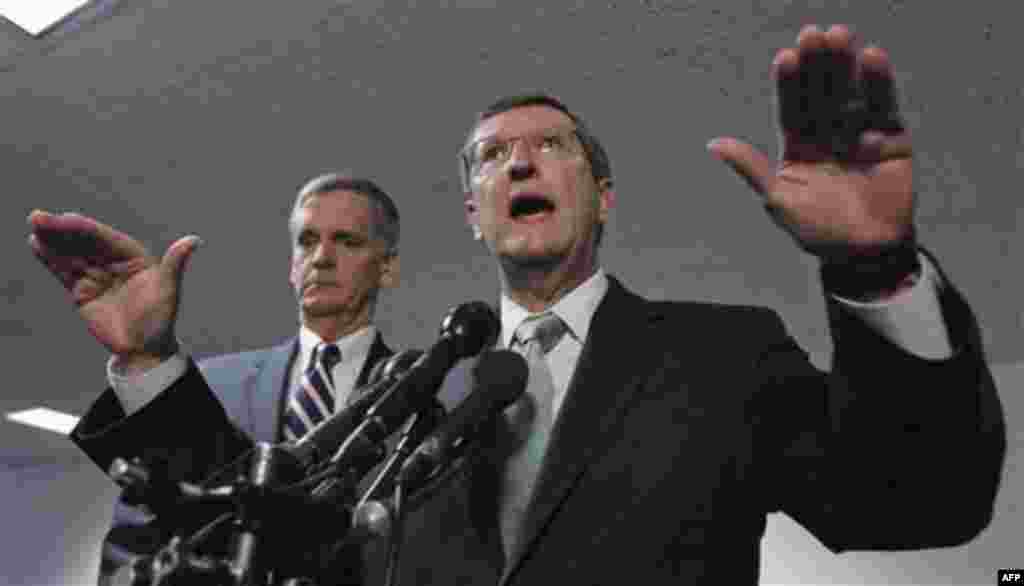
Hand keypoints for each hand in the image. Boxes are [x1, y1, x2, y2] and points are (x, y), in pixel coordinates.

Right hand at [27, 210, 200, 370]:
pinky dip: (50, 259)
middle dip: (62, 229)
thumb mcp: (168, 290)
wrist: (143, 349)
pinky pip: (64, 272)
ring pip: (70, 254)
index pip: (105, 238)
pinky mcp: (82, 291)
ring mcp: (96, 275)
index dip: (84, 228)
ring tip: (33, 225)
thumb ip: (175, 263)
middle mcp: (113, 262)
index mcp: (133, 256)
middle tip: (38, 217)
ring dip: (52, 240)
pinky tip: (36, 245)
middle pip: (84, 242)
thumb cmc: (160, 319)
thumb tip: (195, 240)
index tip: (65, 219)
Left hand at [708, 24, 914, 260]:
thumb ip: (753, 169)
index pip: (791, 110)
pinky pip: (885, 106)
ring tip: (840, 34)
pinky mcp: (892, 139)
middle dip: (817, 65)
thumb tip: (714, 144)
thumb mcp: (779, 201)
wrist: (866, 254)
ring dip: (845, 65)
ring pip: (850, 93)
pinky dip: (879, 82)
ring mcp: (859, 135)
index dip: (789, 84)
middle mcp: (827, 136)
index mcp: (798, 149)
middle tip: (814, 33)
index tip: (785, 56)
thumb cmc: (817, 232)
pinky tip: (871, 56)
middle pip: (821, 94)